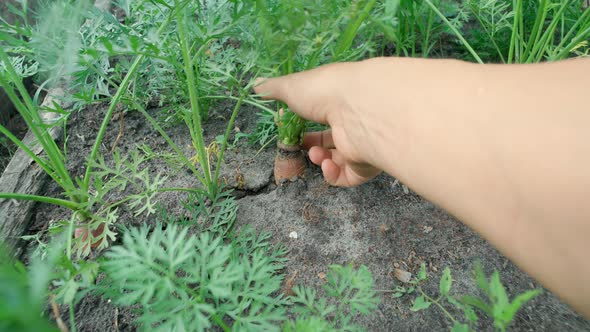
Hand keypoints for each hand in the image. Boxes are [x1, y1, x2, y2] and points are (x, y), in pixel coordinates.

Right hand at [254, 62, 382, 186]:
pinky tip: (326, 164)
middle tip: (299, 145)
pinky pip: (345, 177)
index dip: (304, 121)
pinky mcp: (364, 166)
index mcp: (338, 102)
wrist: (358, 108)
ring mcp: (359, 145)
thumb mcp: (291, 87)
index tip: (288, 124)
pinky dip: (331, 174)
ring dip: (318, 159)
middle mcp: (352, 122)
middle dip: (311, 144)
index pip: (323, 114)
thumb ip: (272, 89)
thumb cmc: (324, 92)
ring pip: (336, 161)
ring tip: (315, 153)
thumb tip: (255, 86)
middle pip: (330, 140)